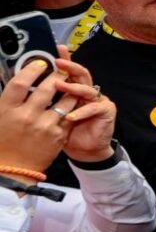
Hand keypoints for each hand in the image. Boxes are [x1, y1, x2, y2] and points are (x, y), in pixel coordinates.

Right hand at [0, 57, 72, 176]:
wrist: (13, 168)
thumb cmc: (3, 140)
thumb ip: (9, 99)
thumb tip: (21, 80)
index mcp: (7, 110)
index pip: (21, 83)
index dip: (32, 69)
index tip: (40, 62)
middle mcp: (26, 116)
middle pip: (46, 88)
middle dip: (56, 74)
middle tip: (61, 67)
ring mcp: (44, 126)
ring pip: (64, 100)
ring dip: (69, 89)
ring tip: (71, 81)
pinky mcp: (58, 135)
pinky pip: (69, 115)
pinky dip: (72, 105)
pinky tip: (73, 100)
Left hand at [54, 52, 115, 163]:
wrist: (86, 150)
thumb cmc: (70, 132)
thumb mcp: (58, 113)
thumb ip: (55, 99)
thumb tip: (39, 86)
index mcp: (77, 91)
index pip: (72, 72)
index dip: (67, 60)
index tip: (59, 49)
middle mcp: (89, 92)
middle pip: (82, 75)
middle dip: (70, 67)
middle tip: (58, 62)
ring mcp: (99, 100)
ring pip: (87, 90)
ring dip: (73, 87)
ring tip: (60, 85)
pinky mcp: (107, 111)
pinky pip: (93, 108)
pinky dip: (81, 112)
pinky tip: (70, 117)